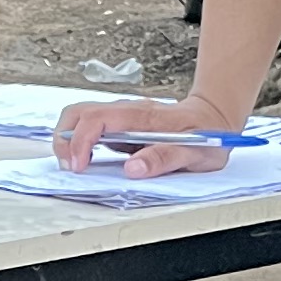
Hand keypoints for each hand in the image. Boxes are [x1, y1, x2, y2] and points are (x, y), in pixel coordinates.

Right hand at [53, 92, 235, 175]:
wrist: (216, 117)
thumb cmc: (207, 136)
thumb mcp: (195, 153)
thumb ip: (164, 159)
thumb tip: (133, 168)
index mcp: (142, 117)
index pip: (96, 119)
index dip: (80, 142)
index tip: (80, 166)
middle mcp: (128, 111)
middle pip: (79, 112)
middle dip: (65, 138)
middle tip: (70, 166)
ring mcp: (122, 116)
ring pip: (81, 116)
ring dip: (69, 139)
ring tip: (76, 165)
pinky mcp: (121, 124)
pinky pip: (90, 126)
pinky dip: (78, 141)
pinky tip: (87, 160)